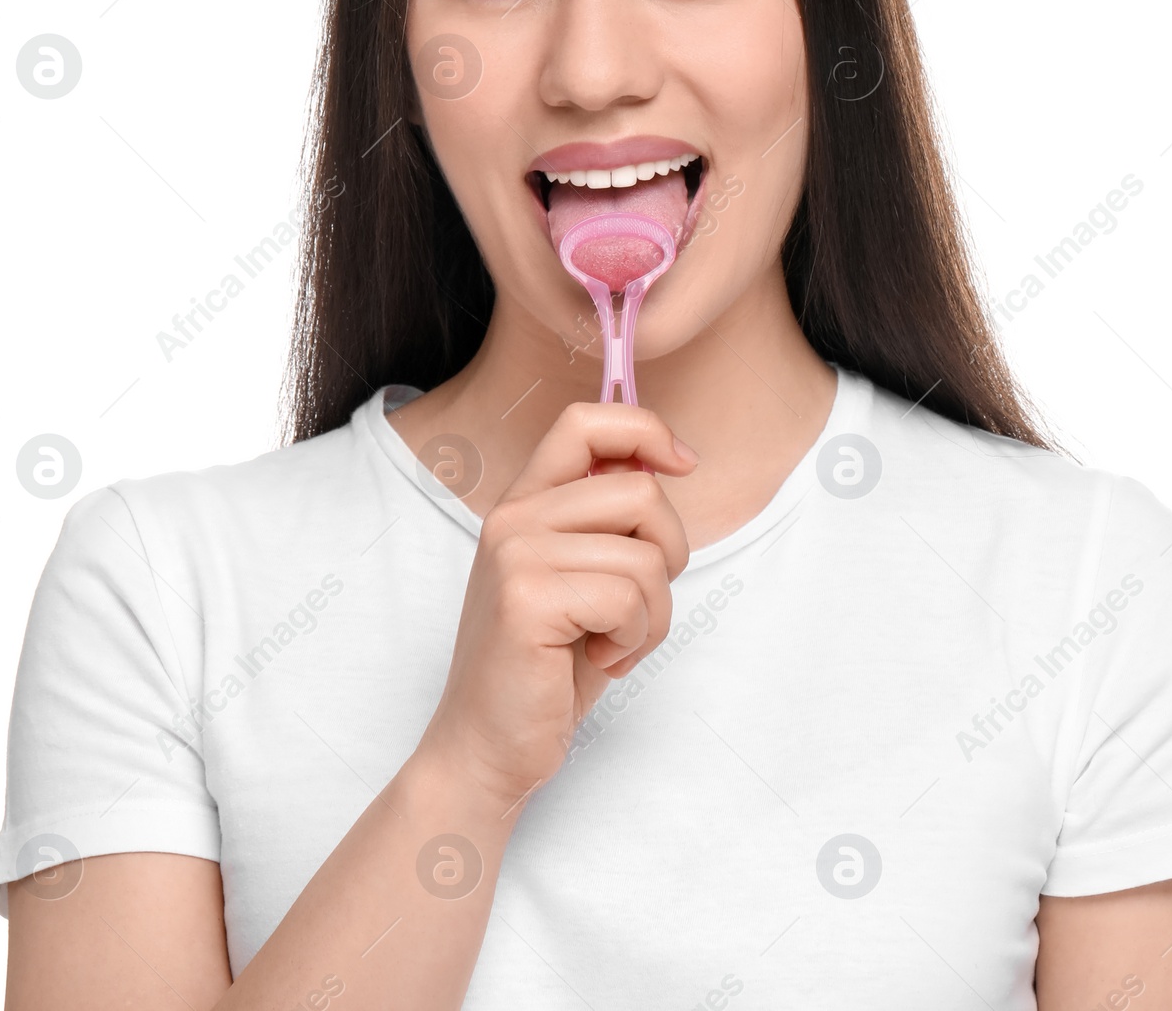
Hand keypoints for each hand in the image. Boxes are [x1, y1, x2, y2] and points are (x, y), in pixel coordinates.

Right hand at [415, 401, 696, 808]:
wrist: (488, 748)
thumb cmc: (547, 669)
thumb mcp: (582, 578)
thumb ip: (609, 519)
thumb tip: (665, 462)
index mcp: (526, 502)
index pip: (585, 422)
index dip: (646, 430)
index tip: (683, 464)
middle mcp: (514, 516)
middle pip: (640, 491)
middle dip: (670, 554)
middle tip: (637, 605)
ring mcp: (515, 554)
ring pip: (646, 555)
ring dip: (653, 614)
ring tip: (613, 643)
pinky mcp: (526, 598)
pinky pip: (629, 598)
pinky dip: (634, 640)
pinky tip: (599, 660)